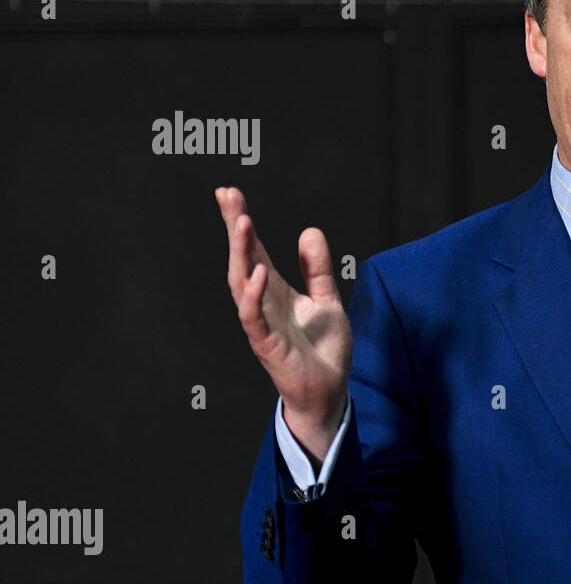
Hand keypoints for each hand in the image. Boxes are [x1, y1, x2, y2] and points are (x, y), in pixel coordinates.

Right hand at [215, 187, 351, 458]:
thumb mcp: (327, 300)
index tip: (230, 193)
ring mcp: (262, 322)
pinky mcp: (267, 344)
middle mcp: (263, 303)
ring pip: (242, 283)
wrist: (328, 390)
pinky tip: (258, 272)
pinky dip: (254, 295)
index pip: (255, 249)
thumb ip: (318, 268)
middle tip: (228, 197)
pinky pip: (254, 316)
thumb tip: (310, 231)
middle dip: (234, 228)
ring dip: (241, 253)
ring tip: (242, 223)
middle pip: (242, 258)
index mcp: (275, 291)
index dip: (242, 223)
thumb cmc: (323, 349)